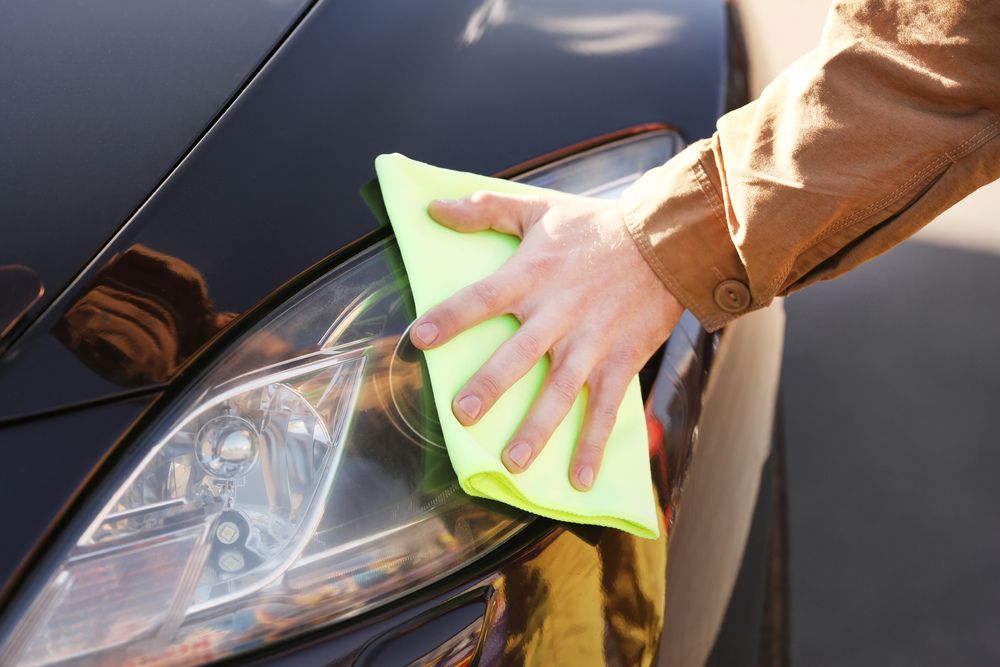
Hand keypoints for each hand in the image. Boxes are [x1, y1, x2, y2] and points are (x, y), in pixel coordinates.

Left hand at [409, 191, 683, 489]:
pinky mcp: (620, 361)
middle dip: (490, 385)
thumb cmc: (595, 226)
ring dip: (537, 429)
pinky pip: (606, 408)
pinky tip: (579, 479)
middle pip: (517, 355)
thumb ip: (485, 209)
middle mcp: (558, 314)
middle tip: (464, 414)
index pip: (481, 298)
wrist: (666, 241)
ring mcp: (591, 343)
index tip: (418, 338)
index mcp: (532, 276)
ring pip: (559, 391)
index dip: (450, 318)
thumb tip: (434, 208)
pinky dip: (594, 444)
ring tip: (512, 463)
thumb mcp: (538, 209)